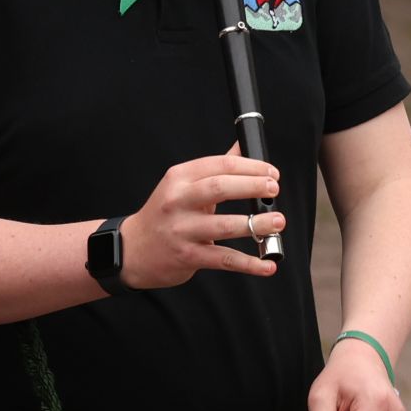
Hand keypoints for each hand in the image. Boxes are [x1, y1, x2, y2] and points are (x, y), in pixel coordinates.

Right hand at [118, 145, 283, 288]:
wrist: (132, 250)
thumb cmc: (166, 214)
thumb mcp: (183, 185)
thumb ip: (216, 168)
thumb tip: (244, 146)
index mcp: (179, 178)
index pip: (219, 165)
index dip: (250, 167)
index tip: (272, 174)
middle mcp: (177, 201)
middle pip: (220, 188)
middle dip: (252, 186)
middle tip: (274, 190)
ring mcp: (181, 230)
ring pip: (224, 225)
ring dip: (256, 224)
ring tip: (278, 222)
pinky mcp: (187, 256)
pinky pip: (223, 259)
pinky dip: (249, 263)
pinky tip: (267, 265)